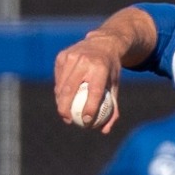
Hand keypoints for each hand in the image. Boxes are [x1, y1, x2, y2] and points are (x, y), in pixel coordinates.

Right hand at [53, 8, 155, 133]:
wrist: (103, 43)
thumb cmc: (110, 70)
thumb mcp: (115, 87)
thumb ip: (112, 109)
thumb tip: (104, 131)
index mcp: (100, 68)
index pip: (93, 92)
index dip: (89, 108)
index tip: (86, 122)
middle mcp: (85, 61)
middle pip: (70, 90)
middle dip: (66, 108)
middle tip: (68, 121)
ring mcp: (71, 57)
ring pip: (61, 85)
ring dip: (60, 102)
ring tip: (64, 113)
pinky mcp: (62, 56)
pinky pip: (59, 78)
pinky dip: (59, 90)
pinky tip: (62, 100)